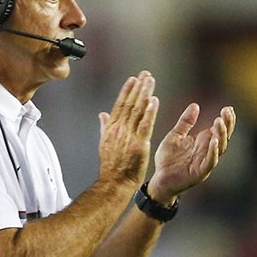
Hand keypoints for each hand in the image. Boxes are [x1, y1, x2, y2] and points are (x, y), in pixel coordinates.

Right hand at [98, 71, 159, 188]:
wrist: (114, 182)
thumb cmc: (110, 166)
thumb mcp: (104, 143)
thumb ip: (104, 127)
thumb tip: (102, 114)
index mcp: (111, 128)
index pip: (120, 104)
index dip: (127, 90)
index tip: (133, 78)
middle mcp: (119, 129)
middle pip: (129, 103)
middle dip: (138, 87)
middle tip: (145, 74)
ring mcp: (128, 136)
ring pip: (137, 110)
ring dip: (145, 94)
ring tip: (150, 81)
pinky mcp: (139, 144)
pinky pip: (145, 125)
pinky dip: (150, 112)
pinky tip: (154, 100)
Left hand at [147, 103, 235, 203]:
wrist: (159, 179)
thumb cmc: (168, 158)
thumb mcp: (175, 135)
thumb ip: (185, 122)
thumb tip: (195, 105)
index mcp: (202, 142)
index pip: (218, 129)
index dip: (225, 119)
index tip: (228, 108)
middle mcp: (206, 151)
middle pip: (223, 137)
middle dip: (227, 124)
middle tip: (227, 112)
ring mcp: (204, 162)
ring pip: (219, 148)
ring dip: (221, 135)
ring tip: (219, 122)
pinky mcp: (199, 172)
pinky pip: (210, 162)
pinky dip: (214, 152)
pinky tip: (214, 142)